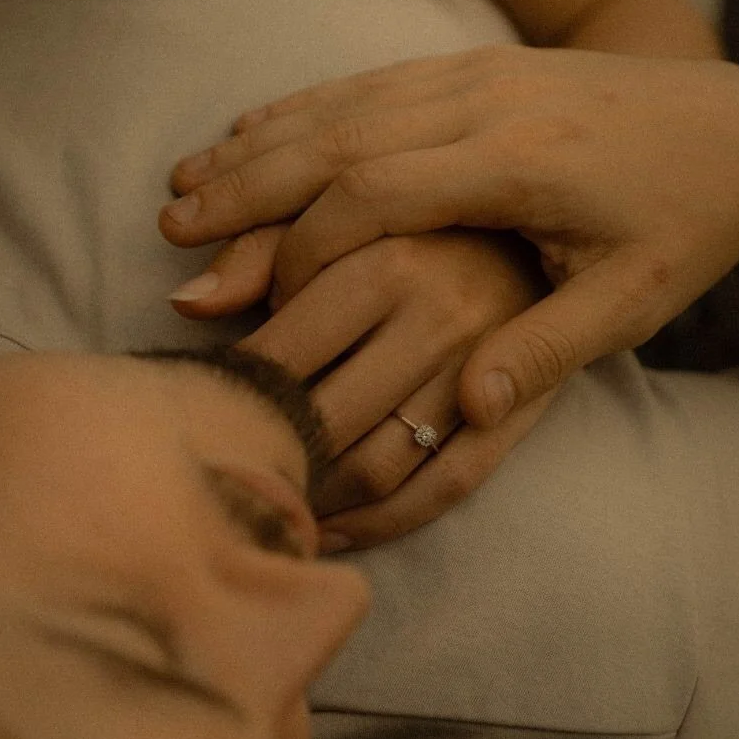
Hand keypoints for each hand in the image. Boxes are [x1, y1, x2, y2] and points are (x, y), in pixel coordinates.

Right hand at [161, 46, 738, 426]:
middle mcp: (486, 103)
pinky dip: (304, 106)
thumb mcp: (631, 303)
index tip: (250, 293)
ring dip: (260, 141)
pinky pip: (370, 80)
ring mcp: (478, 73)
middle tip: (173, 222)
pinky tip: (254, 126)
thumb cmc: (682, 224)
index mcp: (520, 163)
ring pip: (343, 101)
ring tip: (187, 178)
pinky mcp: (477, 64)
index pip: (377, 193)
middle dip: (248, 183)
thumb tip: (464, 410)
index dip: (301, 242)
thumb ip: (545, 353)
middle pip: (337, 136)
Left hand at [174, 224, 550, 549]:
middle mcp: (439, 320)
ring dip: (317, 501)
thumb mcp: (339, 209)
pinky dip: (381, 524)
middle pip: (327, 422)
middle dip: (269, 459)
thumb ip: (258, 249)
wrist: (553, 210)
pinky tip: (332, 529)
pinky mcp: (518, 415)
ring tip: (272, 506)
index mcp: (389, 261)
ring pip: (379, 469)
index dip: (236, 396)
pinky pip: (442, 489)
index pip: (283, 357)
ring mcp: (483, 375)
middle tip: (228, 473)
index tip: (212, 407)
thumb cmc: (420, 211)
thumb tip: (185, 304)